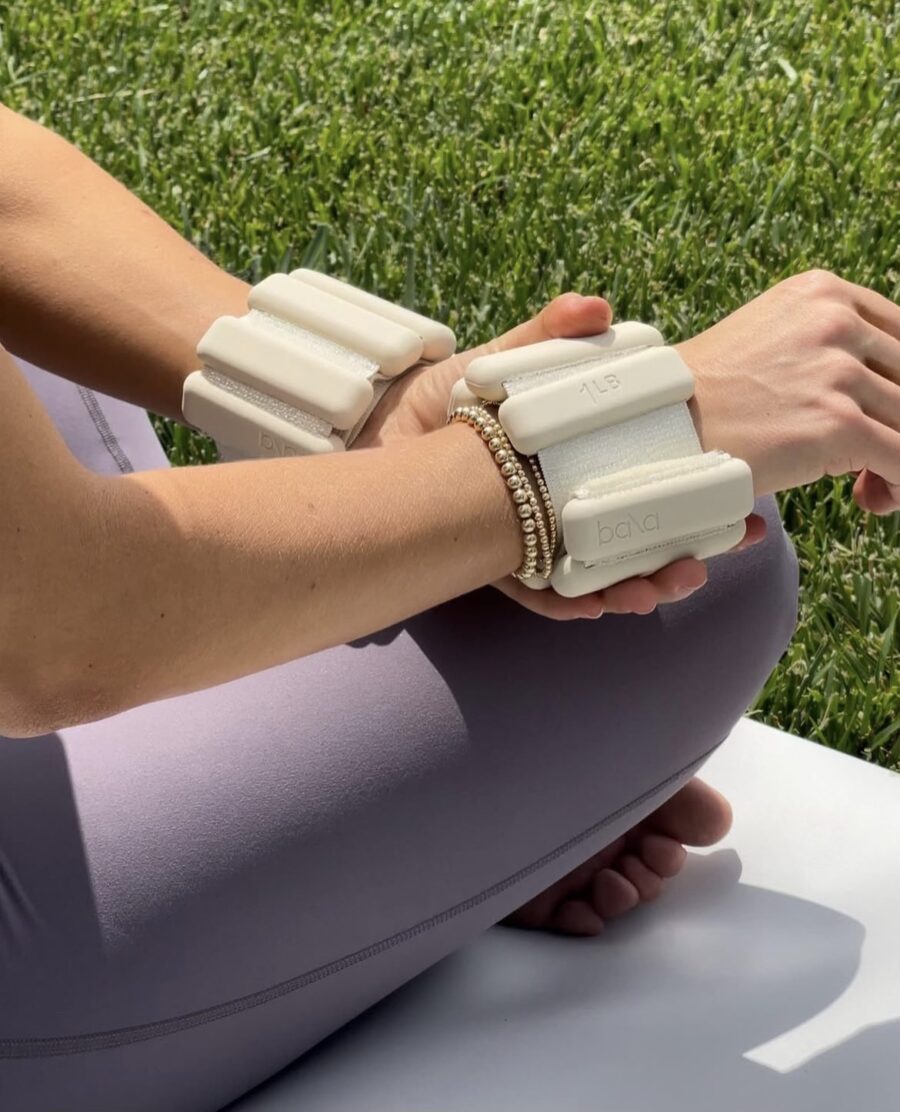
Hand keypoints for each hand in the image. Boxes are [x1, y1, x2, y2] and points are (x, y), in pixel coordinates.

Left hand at [356, 293, 764, 619]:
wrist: (356, 436)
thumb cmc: (429, 401)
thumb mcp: (494, 363)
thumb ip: (545, 340)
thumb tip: (600, 306)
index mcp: (570, 461)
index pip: (646, 480)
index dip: (696, 492)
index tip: (744, 498)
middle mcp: (556, 504)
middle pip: (632, 535)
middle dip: (680, 550)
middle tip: (716, 553)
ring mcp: (528, 538)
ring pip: (595, 573)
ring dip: (636, 584)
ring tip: (664, 584)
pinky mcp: (492, 564)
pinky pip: (541, 594)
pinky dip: (572, 600)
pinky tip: (602, 601)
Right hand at [677, 269, 899, 513]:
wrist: (657, 426)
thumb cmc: (704, 397)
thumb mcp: (769, 339)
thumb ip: (823, 347)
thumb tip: (875, 395)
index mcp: (823, 292)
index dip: (899, 383)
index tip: (880, 416)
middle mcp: (836, 320)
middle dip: (899, 423)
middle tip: (873, 462)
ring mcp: (838, 372)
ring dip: (898, 461)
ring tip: (870, 488)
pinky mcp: (836, 424)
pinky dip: (899, 485)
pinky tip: (874, 499)